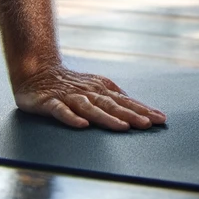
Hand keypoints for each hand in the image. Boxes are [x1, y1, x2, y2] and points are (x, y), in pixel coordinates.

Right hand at [13, 63, 166, 130]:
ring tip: (123, 127)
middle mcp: (89, 92)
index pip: (126, 102)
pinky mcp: (50, 103)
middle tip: (149, 124)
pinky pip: (61, 112)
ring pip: (91, 108)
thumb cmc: (71, 84)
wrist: (37, 71)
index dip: (143, 110)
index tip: (161, 119)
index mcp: (101, 89)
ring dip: (107, 118)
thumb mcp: (94, 88)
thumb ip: (112, 98)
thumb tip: (136, 106)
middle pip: (113, 105)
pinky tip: (82, 125)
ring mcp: (70, 97)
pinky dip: (72, 118)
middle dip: (132, 115)